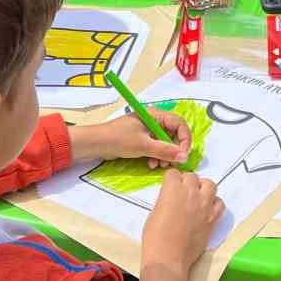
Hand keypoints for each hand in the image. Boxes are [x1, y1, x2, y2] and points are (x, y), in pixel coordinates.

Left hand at [72, 108, 192, 167]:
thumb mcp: (144, 145)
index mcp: (156, 115)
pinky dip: (156, 156)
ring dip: (164, 155)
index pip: (180, 125)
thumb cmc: (119, 139)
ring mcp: (148, 130)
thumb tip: (184, 157)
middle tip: (170, 163)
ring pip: (165, 143)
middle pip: (174, 134)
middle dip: (173, 150)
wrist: (95, 144)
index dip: (185, 140)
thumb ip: (165, 151)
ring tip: (157, 165)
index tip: (183, 155)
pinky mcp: (142, 139)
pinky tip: (151, 164)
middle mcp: (154, 121)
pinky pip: (156, 147)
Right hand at [140, 171, 223, 280]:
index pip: (173, 173)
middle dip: (186, 182)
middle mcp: (190, 193)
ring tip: (197, 197)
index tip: (169, 187)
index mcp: (172, 190)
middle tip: (182, 193)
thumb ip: (165, 201)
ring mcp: (204, 205)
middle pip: (192, 176)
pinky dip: (214, 203)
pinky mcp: (212, 218)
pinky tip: (207, 209)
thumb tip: (172, 200)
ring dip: (203, 188)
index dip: (171, 180)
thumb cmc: (155, 238)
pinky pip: (220, 203)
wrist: (168, 258)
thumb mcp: (154, 213)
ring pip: (210, 184)